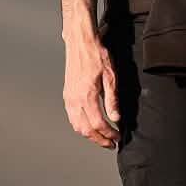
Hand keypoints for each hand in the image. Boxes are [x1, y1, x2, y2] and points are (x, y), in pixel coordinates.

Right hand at [63, 28, 119, 148]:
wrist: (80, 42)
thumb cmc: (96, 55)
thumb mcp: (110, 76)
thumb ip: (112, 99)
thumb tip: (116, 118)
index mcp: (86, 96)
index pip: (98, 124)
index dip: (109, 134)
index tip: (118, 137)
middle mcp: (74, 99)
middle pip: (86, 129)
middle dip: (99, 140)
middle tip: (111, 144)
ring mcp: (69, 98)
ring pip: (77, 126)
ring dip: (89, 135)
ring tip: (102, 138)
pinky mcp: (67, 95)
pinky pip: (72, 117)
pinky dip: (81, 127)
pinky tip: (89, 126)